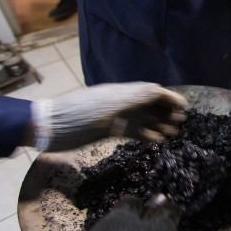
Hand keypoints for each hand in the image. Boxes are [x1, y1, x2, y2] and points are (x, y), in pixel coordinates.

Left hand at [32, 82, 187, 151]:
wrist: (47, 128)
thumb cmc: (73, 118)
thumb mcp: (104, 107)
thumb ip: (131, 98)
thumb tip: (157, 90)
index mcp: (120, 94)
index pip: (150, 91)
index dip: (168, 97)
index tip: (184, 105)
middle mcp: (120, 103)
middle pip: (148, 104)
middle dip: (166, 111)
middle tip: (182, 121)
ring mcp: (114, 116)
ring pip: (142, 118)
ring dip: (158, 124)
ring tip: (173, 132)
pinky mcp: (107, 130)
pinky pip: (131, 130)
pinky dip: (145, 135)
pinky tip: (155, 141)